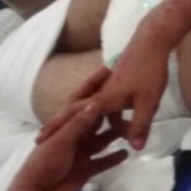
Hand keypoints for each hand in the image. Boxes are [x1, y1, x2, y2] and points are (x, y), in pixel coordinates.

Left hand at [12, 103, 127, 190]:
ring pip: (101, 142)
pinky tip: (126, 153)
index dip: (95, 97)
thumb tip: (95, 103)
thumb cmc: (44, 163)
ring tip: (131, 131)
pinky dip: (113, 158)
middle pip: (95, 125)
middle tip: (129, 108)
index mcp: (65, 127)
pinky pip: (103, 161)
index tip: (112, 84)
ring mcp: (81, 154)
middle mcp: (74, 138)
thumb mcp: (61, 141)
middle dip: (109, 117)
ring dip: (114, 136)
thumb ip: (78, 124)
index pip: (82, 108)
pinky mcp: (86, 169)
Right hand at [39, 35, 168, 149]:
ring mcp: (107, 86)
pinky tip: (115, 122)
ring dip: (87, 120)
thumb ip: (140, 125)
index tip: (39, 140)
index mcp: (103, 99)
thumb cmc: (149, 72)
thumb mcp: (148, 102)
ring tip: (80, 136)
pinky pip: (104, 101)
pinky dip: (105, 113)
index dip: (56, 127)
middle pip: (76, 110)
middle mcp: (100, 92)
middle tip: (48, 137)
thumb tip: (135, 149)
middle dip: (63, 123)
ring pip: (92, 107)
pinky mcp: (116, 83)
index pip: (73, 115)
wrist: (151, 42)